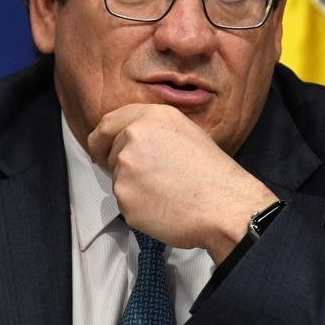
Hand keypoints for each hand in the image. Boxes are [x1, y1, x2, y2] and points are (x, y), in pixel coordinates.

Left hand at [87, 103, 278, 262]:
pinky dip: (138, 208)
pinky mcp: (124, 197)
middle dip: (122, 166)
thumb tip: (130, 142)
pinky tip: (163, 206)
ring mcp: (126, 167)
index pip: (107, 123)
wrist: (225, 206)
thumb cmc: (213, 175)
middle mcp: (133, 136)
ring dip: (134, 187)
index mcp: (151, 116)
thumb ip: (152, 131)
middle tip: (149, 179)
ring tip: (166, 192)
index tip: (99, 149)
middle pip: (110, 152)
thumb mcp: (185, 133)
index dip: (101, 139)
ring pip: (118, 179)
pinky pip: (124, 202)